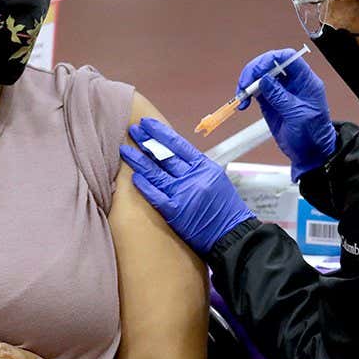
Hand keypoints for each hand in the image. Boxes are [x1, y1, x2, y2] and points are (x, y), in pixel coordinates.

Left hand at [119, 118, 255, 254]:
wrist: (232, 234)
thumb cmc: (225, 208)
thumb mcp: (215, 179)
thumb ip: (196, 166)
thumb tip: (173, 154)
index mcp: (204, 166)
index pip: (178, 144)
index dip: (160, 132)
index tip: (147, 124)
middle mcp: (193, 177)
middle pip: (164, 156)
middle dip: (146, 142)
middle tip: (132, 131)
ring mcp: (183, 194)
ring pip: (156, 173)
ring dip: (138, 161)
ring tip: (125, 150)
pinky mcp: (176, 212)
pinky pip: (156, 196)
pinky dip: (144, 186)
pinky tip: (133, 177)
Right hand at [237, 48, 337, 180]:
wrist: (310, 154)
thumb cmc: (312, 135)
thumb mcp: (298, 116)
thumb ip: (280, 97)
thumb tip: (264, 79)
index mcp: (305, 81)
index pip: (288, 58)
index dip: (271, 59)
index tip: (257, 70)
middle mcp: (292, 83)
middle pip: (270, 64)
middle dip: (254, 70)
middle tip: (244, 84)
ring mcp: (280, 91)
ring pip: (260, 76)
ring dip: (247, 83)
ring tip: (241, 96)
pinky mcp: (270, 102)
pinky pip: (255, 91)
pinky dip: (246, 95)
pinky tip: (243, 103)